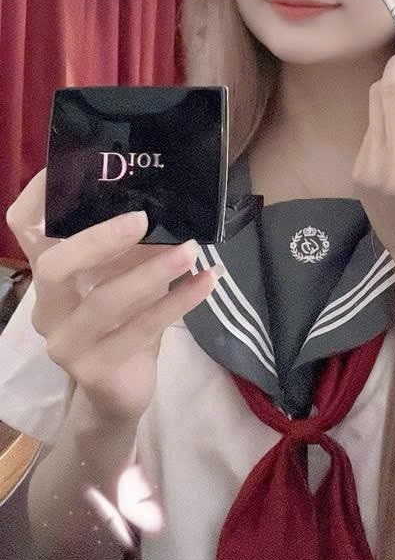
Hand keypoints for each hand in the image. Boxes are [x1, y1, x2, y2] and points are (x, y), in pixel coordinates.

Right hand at [6, 169, 217, 426]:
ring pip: (104, 303)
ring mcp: (66, 342)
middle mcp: (47, 306)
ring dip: (151, 273)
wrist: (119, 392)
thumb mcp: (123, 274)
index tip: (76, 166)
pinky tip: (205, 281)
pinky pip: (141, 330)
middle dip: (98, 239)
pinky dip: (178, 302)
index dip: (40, 196)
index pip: (23, 227)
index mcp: (48, 273)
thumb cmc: (122, 320)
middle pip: (53, 266)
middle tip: (142, 219)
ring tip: (191, 250)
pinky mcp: (95, 370)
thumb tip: (165, 197)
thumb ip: (131, 243)